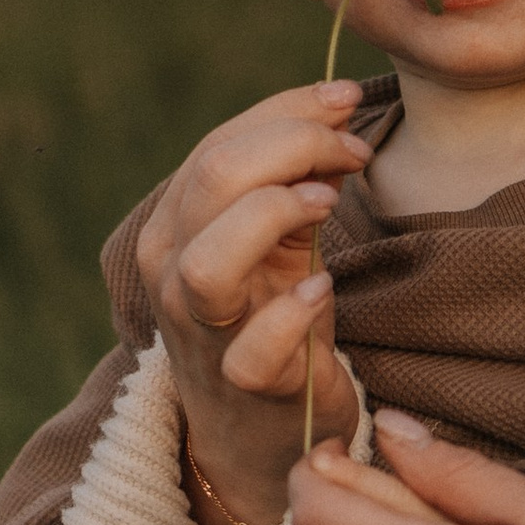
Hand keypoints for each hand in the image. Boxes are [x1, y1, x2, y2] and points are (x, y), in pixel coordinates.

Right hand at [135, 80, 373, 522]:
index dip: (290, 111)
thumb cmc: (272, 314)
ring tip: (328, 205)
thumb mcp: (279, 234)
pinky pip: (254, 349)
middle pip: (213, 180)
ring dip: (276, 216)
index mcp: (175, 224)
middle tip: (353, 153)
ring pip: (209, 262)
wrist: (261, 424)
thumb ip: (295, 173)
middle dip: (295, 146)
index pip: (219, 145)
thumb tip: (336, 107)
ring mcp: (202, 331)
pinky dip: (292, 313)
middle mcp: (171, 271)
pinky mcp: (245, 384)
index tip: (349, 100)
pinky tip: (322, 288)